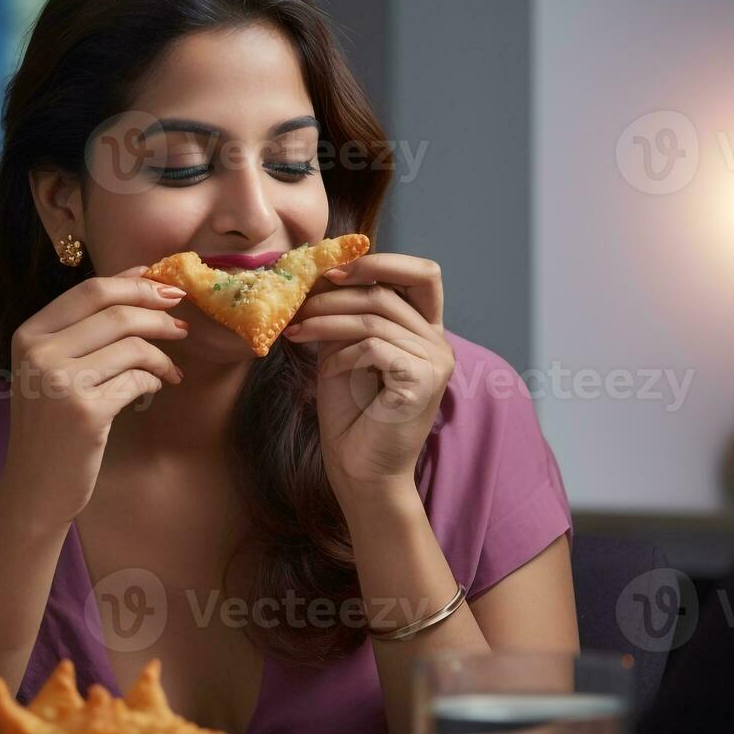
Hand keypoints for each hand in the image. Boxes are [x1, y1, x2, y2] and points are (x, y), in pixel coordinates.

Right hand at [1, 265, 188, 523]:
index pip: (90, 291)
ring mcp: (60, 382)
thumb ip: (84, 329)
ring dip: (162, 356)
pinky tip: (155, 389)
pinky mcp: (85, 412)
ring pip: (132, 346)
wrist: (34, 486)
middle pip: (116, 313)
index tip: (166, 288)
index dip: (135, 284)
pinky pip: (137, 380)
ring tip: (170, 369)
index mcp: (29, 334)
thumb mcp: (50, 368)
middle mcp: (40, 353)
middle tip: (182, 326)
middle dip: (158, 314)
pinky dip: (154, 381)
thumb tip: (142, 279)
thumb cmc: (51, 424)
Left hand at [282, 253, 453, 498]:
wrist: (359, 471)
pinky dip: (344, 354)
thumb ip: (346, 316)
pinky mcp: (424, 382)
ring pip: (376, 318)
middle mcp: (439, 343)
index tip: (333, 271)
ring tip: (295, 331)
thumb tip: (320, 275)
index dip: (380, 261)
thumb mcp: (344, 353)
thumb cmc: (351, 416)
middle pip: (389, 291)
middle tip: (298, 304)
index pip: (422, 273)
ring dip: (326, 321)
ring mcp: (436, 362)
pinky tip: (327, 371)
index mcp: (425, 331)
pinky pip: (375, 347)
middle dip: (336, 293)